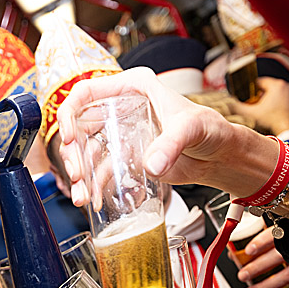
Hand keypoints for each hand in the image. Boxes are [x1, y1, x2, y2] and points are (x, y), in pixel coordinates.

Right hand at [56, 67, 266, 206]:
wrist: (219, 155)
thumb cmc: (211, 129)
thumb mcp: (191, 128)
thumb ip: (171, 143)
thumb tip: (151, 165)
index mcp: (132, 87)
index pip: (86, 93)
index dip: (69, 115)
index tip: (70, 139)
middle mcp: (121, 107)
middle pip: (79, 127)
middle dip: (72, 155)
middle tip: (77, 176)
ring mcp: (120, 133)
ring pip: (86, 152)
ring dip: (80, 175)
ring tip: (83, 196)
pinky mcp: (125, 155)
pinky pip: (100, 169)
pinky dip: (94, 185)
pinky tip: (94, 200)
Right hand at [228, 77, 288, 134]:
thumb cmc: (272, 121)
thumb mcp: (251, 114)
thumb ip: (238, 107)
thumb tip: (228, 103)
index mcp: (276, 85)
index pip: (259, 82)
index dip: (250, 90)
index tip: (247, 98)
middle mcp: (286, 86)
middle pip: (268, 88)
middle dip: (260, 96)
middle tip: (254, 106)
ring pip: (276, 94)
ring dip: (268, 100)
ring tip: (262, 111)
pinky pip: (284, 100)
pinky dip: (277, 105)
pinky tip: (272, 114)